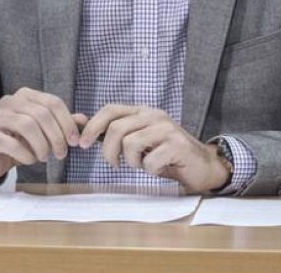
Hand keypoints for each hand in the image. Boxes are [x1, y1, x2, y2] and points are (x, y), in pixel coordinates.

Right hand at [0, 88, 83, 180]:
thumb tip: (83, 120)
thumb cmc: (19, 140)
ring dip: (42, 145)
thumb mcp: (43, 131)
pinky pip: (12, 144)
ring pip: (27, 125)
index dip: (67, 122)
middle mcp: (9, 102)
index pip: (53, 102)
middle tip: (61, 154)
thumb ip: (62, 123)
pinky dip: (26, 155)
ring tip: (45, 157)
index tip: (75, 141)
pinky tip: (29, 160)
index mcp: (25, 96)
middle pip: (41, 114)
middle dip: (56, 137)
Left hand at [77, 104, 230, 192]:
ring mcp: (167, 129)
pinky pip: (150, 160)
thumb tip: (77, 120)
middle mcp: (153, 115)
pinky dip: (149, 169)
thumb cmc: (165, 154)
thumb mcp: (136, 140)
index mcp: (141, 112)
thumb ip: (110, 131)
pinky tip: (158, 169)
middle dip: (109, 152)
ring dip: (132, 161)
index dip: (92, 126)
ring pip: (131, 143)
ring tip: (142, 164)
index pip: (110, 110)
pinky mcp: (178, 145)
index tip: (82, 144)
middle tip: (115, 165)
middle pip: (116, 129)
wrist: (203, 166)